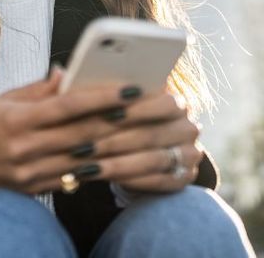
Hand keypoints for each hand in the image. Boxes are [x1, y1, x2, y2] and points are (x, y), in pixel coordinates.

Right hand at [0, 68, 144, 193]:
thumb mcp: (5, 99)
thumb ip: (39, 89)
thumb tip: (67, 72)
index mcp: (17, 120)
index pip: (66, 107)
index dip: (100, 97)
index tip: (128, 88)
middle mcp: (26, 148)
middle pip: (82, 134)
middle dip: (118, 120)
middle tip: (147, 107)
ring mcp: (32, 173)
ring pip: (84, 159)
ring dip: (116, 144)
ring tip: (143, 129)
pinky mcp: (39, 188)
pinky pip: (75, 176)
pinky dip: (98, 164)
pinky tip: (119, 152)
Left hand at [87, 90, 202, 192]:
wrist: (140, 146)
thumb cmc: (122, 116)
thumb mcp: (119, 102)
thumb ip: (108, 95)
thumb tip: (73, 80)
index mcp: (177, 102)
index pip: (163, 103)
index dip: (135, 110)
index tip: (105, 114)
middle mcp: (188, 128)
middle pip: (151, 136)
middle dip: (113, 142)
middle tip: (82, 148)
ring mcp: (190, 156)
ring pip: (151, 161)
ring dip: (115, 165)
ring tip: (85, 167)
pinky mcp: (184, 179)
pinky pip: (156, 182)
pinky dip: (127, 180)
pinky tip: (103, 177)